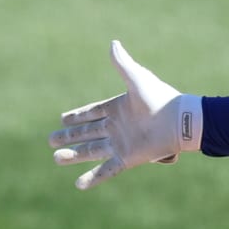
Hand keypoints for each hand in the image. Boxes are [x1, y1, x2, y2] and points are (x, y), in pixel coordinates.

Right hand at [49, 41, 202, 189]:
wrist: (178, 121)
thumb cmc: (160, 98)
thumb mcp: (137, 79)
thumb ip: (123, 64)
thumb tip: (113, 43)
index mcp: (118, 108)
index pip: (91, 113)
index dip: (77, 116)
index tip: (62, 119)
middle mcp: (116, 127)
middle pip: (86, 133)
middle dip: (68, 137)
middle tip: (50, 140)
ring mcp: (121, 144)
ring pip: (90, 151)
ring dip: (73, 155)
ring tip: (56, 157)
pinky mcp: (127, 158)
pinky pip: (106, 170)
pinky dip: (93, 178)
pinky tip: (78, 185)